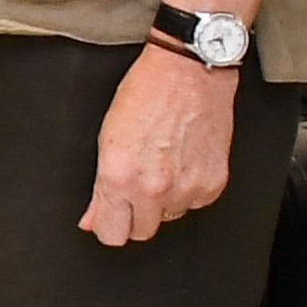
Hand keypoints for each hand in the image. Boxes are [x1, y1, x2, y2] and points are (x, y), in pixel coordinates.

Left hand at [83, 45, 237, 246]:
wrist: (188, 72)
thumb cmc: (145, 94)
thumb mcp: (106, 138)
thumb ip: (100, 188)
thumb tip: (93, 218)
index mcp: (119, 176)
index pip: (112, 234)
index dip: (108, 227)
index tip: (109, 219)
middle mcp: (153, 188)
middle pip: (141, 232)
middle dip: (134, 216)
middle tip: (135, 187)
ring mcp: (186, 188)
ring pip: (170, 217)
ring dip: (163, 201)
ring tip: (161, 165)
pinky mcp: (213, 183)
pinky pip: (195, 203)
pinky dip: (188, 189)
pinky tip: (181, 162)